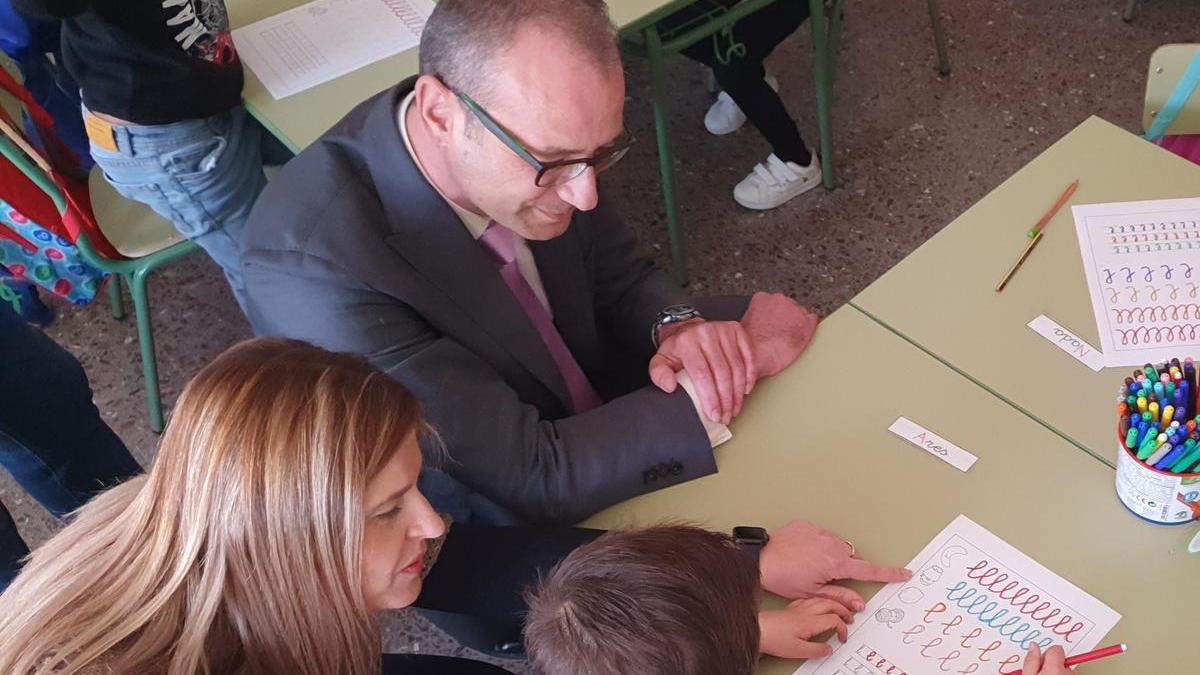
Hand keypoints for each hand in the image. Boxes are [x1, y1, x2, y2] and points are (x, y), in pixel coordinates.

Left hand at [648, 319, 755, 423]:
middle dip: (725, 400)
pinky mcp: (737, 330)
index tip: (713, 415)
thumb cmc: (678, 350)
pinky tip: (745, 391)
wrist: (689, 329)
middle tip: (725, 417)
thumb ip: (659, 374)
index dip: (710, 398)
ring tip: (733, 409)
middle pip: (721, 373)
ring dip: (737, 393)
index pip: (701, 374)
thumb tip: (670, 386)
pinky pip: (748, 357)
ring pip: (736, 368)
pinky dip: (749, 376)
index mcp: (686, 342)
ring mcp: (724, 330)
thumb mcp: (661, 360)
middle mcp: (706, 332)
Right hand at [739, 292, 818, 377]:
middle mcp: (780, 300)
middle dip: (786, 318)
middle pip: (788, 306)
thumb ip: (756, 316)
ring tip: (787, 338)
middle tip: (780, 332)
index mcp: (762, 298)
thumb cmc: (749, 346)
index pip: (773, 301)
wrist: (757, 356)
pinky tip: (801, 336)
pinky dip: (808, 329)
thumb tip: (761, 321)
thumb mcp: (745, 325)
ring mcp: (794, 310)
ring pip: (800, 313)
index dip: (774, 314)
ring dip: (796, 324)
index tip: (773, 323)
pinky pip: (812, 321)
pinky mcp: (806, 323)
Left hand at [758, 598, 852, 659]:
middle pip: (830, 605)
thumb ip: (816, 650)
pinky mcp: (790, 608)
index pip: (834, 620)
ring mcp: (797, 608)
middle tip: (850, 617)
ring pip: (820, 600)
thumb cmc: (774, 638)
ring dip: (832, 603)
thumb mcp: (798, 650)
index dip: (843, 628)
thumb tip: (829, 649)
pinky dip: (818, 600)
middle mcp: (805, 611)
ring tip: (838, 608)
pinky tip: (816, 604)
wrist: (758, 629)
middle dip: (843, 610)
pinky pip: (808, 600)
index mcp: (810, 621)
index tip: (843, 636)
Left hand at [759, 519, 911, 606]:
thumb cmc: (783, 577)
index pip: (869, 570)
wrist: (761, 558)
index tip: (904, 573)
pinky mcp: (807, 524)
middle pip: (850, 558)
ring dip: (831, 555)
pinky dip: (818, 544)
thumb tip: (859, 603)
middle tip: (824, 576)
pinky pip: (821, 535)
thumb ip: (840, 597)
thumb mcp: (813, 593)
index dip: (889, 573)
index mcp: (836, 563)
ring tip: (809, 564)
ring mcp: (820, 532)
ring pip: (836, 545)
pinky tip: (802, 553)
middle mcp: (832, 544)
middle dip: (844, 567)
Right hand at [1016, 643, 1069, 674]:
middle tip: (1042, 673)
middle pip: (1061, 659)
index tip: (1040, 663)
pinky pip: (1069, 674)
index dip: (1046, 654)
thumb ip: (1031, 660)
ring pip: (1066, 669)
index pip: (1056, 649)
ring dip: (1058, 672)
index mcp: (1055, 668)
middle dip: (1052, 664)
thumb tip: (1033, 645)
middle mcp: (1068, 672)